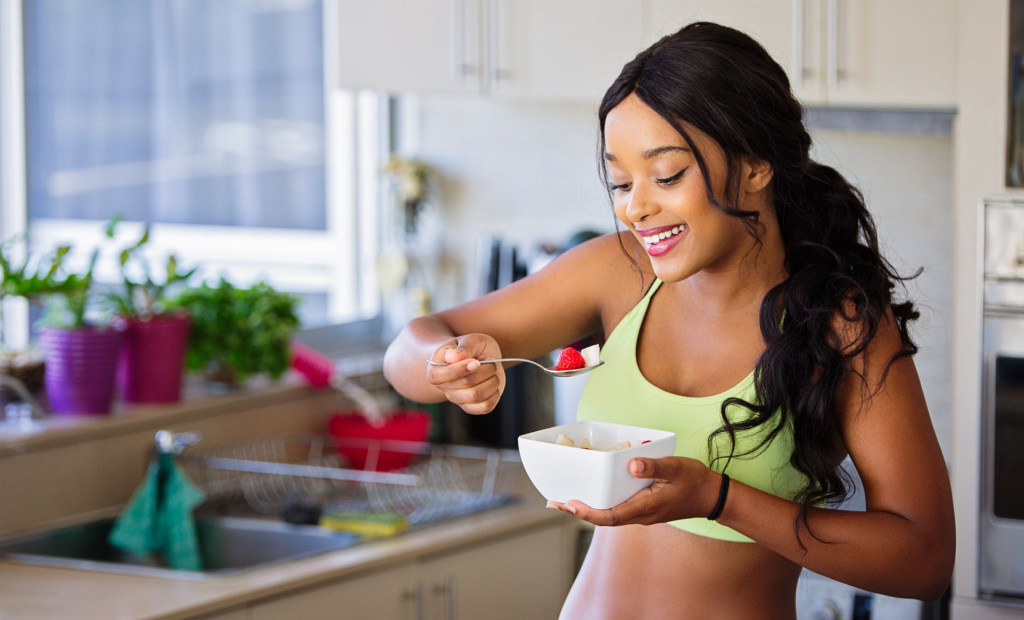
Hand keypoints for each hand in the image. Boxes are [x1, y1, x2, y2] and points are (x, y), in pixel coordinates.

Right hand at [426, 333, 505, 414]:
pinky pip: (485, 407)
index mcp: (436, 370)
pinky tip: (493, 383)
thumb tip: (453, 357)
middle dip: (485, 370)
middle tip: (490, 361)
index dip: (461, 369)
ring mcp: (458, 399)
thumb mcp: (470, 340)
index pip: (442, 376)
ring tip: (492, 371)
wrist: (479, 357)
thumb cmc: (471, 347)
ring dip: (491, 381)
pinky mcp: (472, 407)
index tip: (476, 361)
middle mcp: (444, 387)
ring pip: (476, 396)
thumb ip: (463, 347)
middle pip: (466, 384)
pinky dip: (495, 394)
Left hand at [547, 456, 721, 525]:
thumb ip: (654, 467)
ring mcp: (641, 514)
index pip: (609, 517)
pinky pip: (617, 510)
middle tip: (554, 502)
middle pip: (603, 518)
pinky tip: (593, 494)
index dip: (587, 512)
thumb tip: (632, 464)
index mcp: (644, 508)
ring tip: (565, 500)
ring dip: (587, 509)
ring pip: (608, 515)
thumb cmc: (694, 481)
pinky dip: (600, 504)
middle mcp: (639, 515)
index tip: (569, 504)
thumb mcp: (676, 468)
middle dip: (578, 511)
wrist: (711, 496)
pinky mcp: (643, 509)